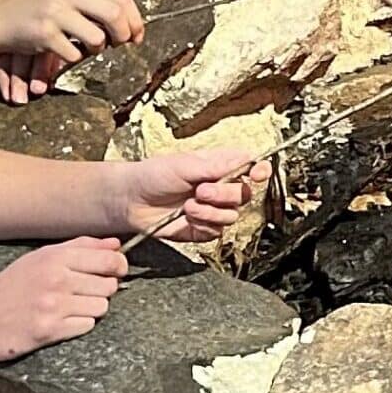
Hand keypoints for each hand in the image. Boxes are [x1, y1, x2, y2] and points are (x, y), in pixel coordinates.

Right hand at [0, 0, 145, 98]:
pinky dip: (75, 58)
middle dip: (124, 35)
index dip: (135, 20)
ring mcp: (55, 12)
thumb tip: (132, 25)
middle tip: (120, 45)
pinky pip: (74, 54)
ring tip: (89, 48)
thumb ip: (97, 2)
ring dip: (99, 49)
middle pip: (115, 15)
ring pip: (98, 38)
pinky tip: (66, 52)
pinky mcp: (44, 33)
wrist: (0, 18)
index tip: (137, 36)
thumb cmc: (40, 8)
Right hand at [0, 237, 123, 360]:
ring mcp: (53, 307)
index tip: (117, 270)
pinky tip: (62, 320)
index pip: (108, 260)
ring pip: (100, 307)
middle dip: (102, 289)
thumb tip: (116, 244)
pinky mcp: (49, 331)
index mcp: (55, 258)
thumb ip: (81, 247)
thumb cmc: (11, 285)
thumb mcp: (41, 257)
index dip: (119, 266)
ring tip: (71, 306)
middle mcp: (57, 280)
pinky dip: (78, 324)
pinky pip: (85, 326)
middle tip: (85, 291)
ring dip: (91, 308)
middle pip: (108, 285)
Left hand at [114, 148, 257, 242]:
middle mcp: (220, 188)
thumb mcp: (185, 164)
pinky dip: (202, 225)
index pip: (251, 166)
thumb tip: (244, 161)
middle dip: (224, 194)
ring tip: (188, 206)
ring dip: (210, 212)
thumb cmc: (154, 174)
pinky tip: (186, 218)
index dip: (260, 170)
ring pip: (231, 216)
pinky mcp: (201, 230)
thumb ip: (216, 166)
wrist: (131, 200)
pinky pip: (215, 232)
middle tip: (201, 191)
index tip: (257, 174)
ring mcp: (212, 210)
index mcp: (220, 166)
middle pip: (244, 194)